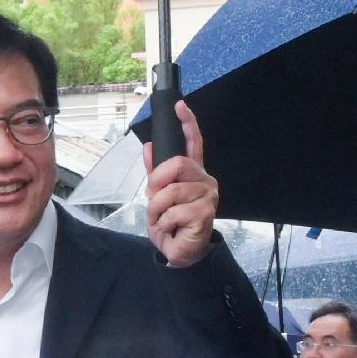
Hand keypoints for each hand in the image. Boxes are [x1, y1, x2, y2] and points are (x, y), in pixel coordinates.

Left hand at [145, 100, 218, 267]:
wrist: (180, 251)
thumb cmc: (172, 223)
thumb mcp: (158, 196)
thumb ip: (155, 173)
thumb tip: (149, 148)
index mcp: (194, 174)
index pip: (194, 143)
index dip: (187, 123)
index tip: (180, 106)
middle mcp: (204, 181)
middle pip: (178, 164)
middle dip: (158, 183)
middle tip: (154, 199)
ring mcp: (207, 197)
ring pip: (171, 192)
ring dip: (157, 209)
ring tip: (162, 219)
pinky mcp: (205, 214)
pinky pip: (173, 211)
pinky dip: (164, 222)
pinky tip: (171, 228)